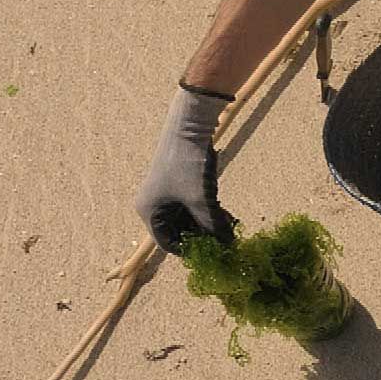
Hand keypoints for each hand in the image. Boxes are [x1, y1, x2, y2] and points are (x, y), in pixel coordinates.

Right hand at [133, 85, 238, 253]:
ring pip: (188, 217)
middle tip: (226, 242)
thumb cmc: (187, 163)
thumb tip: (228, 245)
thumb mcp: (201, 199)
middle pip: (179, 230)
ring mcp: (166, 191)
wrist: (189, 124)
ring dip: (209, 224)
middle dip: (204, 237)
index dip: (191, 251)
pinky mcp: (178, 181)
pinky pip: (192, 204)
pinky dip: (208, 211)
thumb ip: (213, 225)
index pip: (168, 243)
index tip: (212, 255)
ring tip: (231, 228)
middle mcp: (154, 203)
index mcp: (149, 211)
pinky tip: (227, 216)